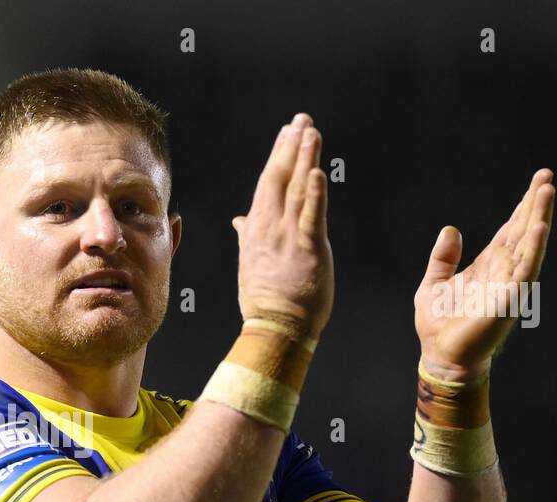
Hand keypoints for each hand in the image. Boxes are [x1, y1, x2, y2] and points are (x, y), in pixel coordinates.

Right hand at [232, 112, 333, 337]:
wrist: (275, 327)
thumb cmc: (265, 300)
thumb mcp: (251, 263)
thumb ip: (247, 236)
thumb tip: (239, 220)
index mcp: (257, 230)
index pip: (268, 185)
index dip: (278, 156)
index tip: (286, 132)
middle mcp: (269, 228)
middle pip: (279, 179)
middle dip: (290, 147)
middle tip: (301, 120)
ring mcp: (287, 237)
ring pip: (295, 190)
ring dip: (304, 158)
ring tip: (310, 131)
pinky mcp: (308, 249)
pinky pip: (311, 216)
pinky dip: (314, 193)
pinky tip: (317, 171)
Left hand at [414, 169, 555, 379]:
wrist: (442, 356)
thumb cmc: (439, 325)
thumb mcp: (434, 284)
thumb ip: (443, 258)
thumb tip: (451, 229)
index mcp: (487, 266)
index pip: (510, 230)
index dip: (522, 207)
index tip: (537, 183)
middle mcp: (503, 271)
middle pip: (523, 230)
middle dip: (535, 203)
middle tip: (546, 175)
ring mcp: (509, 283)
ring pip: (529, 244)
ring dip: (539, 217)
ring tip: (547, 191)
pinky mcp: (508, 298)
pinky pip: (524, 268)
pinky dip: (533, 247)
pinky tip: (539, 227)